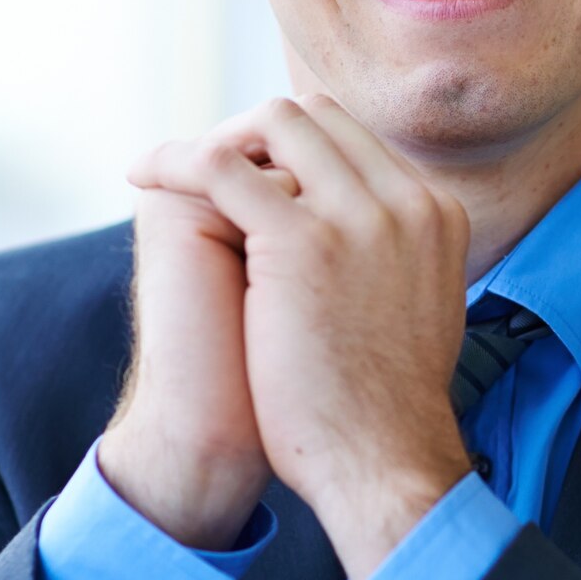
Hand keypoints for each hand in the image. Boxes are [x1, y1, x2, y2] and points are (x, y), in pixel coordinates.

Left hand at [129, 95, 473, 579]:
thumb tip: (369, 251)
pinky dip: (174, 160)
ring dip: (217, 139)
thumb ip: (399, 263)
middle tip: (204, 170)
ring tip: (170, 171)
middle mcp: (406, 203)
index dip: (293, 151)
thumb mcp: (420, 311)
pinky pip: (222, 166)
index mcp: (437, 216)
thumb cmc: (386, 409)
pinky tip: (143, 178)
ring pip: (276, 123)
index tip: (246, 177)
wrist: (383, 461)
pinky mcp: (304, 239)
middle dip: (253, 133)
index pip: (355, 141)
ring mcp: (359, 216)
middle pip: (318, 118)